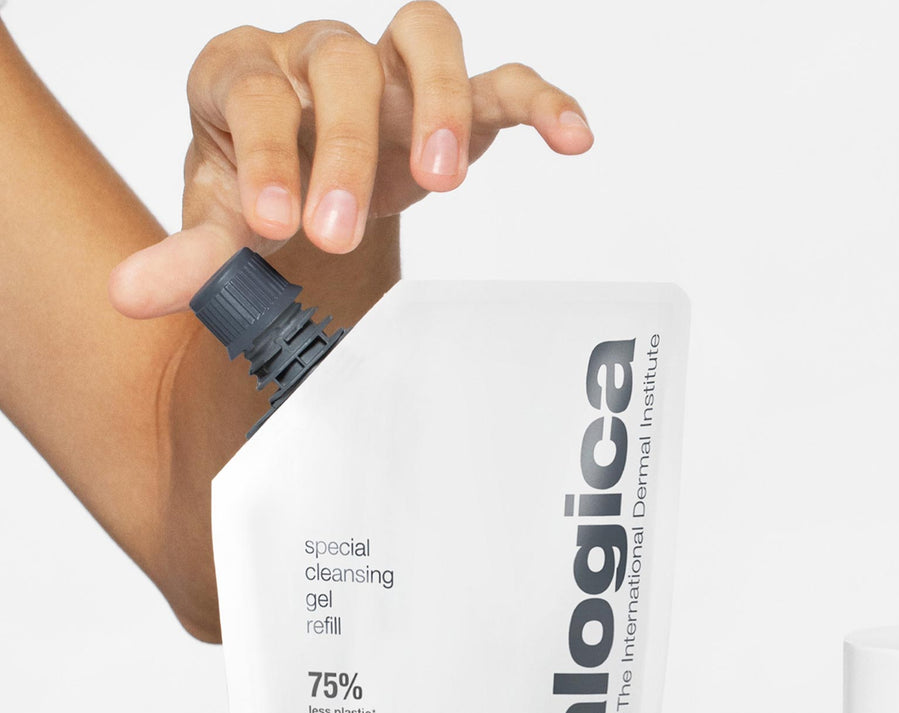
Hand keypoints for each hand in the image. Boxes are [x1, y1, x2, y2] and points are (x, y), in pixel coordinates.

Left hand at [109, 3, 592, 318]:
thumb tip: (130, 293)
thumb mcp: (220, 226)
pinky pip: (503, 78)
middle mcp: (317, 58)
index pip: (256, 92)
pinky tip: (570, 137)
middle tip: (339, 231)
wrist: (307, 189)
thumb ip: (188, 256)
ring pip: (425, 36)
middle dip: (343, 150)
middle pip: (338, 62)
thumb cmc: (262, 194)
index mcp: (246, 75)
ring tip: (443, 181)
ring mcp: (388, 72)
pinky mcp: (449, 100)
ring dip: (439, 104)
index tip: (272, 223)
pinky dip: (539, 100)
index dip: (265, 152)